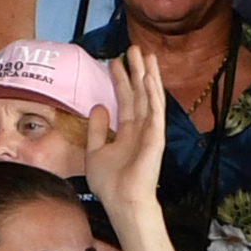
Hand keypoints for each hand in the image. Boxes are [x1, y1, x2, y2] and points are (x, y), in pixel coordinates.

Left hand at [82, 47, 165, 208]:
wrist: (122, 202)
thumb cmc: (110, 184)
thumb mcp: (94, 152)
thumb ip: (97, 129)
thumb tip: (99, 106)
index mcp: (127, 131)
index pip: (124, 99)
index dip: (119, 80)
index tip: (114, 61)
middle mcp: (140, 128)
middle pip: (138, 93)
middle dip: (136, 70)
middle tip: (133, 48)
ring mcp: (150, 131)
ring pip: (149, 97)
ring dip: (148, 75)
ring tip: (145, 54)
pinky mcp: (156, 137)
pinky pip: (155, 111)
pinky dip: (153, 94)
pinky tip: (150, 77)